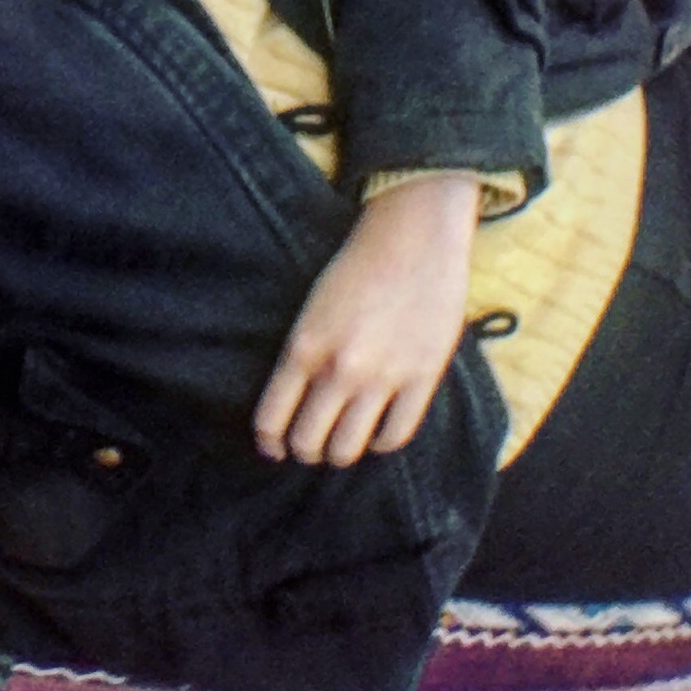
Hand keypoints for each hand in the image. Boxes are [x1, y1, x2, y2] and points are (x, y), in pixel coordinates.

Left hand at [253, 175, 478, 465]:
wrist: (412, 236)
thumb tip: (293, 404)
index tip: (273, 447)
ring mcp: (382, 378)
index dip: (269, 441)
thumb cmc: (356, 265)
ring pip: (349, 450)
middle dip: (304, 450)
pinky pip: (394, 436)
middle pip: (308, 442)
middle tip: (309, 446)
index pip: (272, 419)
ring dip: (339, 454)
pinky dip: (380, 443)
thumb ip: (301, 356)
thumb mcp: (310, 308)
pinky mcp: (421, 379)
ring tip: (341, 446)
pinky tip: (376, 433)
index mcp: (303, 346)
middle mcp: (339, 369)